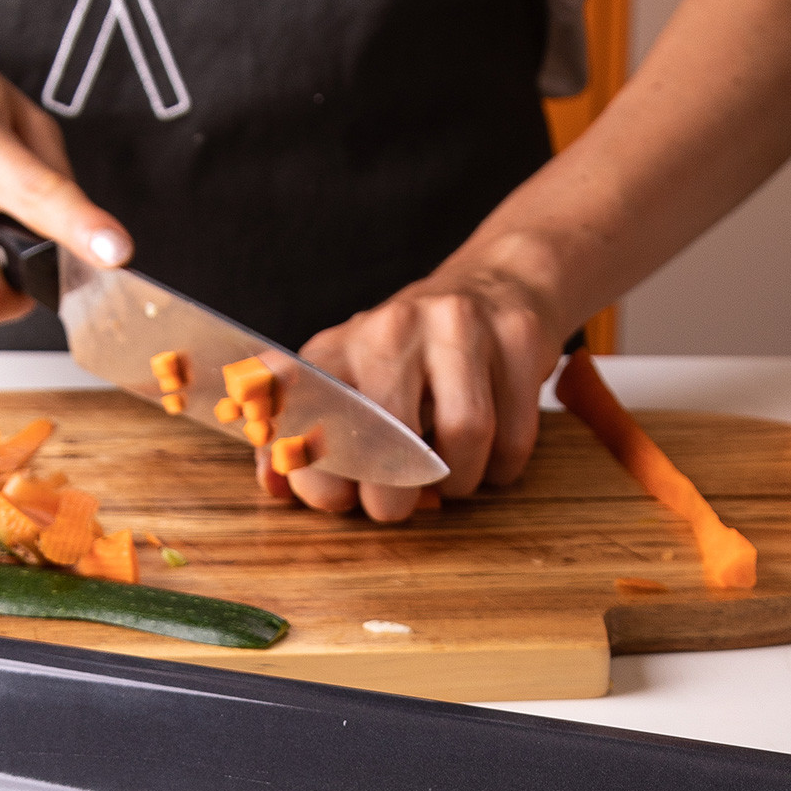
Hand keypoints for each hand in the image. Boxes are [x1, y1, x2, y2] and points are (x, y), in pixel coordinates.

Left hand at [263, 252, 570, 521]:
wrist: (497, 286)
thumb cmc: (409, 360)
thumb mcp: (348, 387)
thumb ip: (303, 444)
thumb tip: (275, 487)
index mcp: (335, 348)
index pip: (301, 417)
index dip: (318, 480)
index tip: (340, 499)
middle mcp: (388, 328)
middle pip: (387, 439)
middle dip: (391, 499)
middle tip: (395, 505)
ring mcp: (455, 324)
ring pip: (464, 434)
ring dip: (459, 482)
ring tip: (450, 475)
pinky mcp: (515, 333)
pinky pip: (513, 434)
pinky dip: (502, 466)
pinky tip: (491, 451)